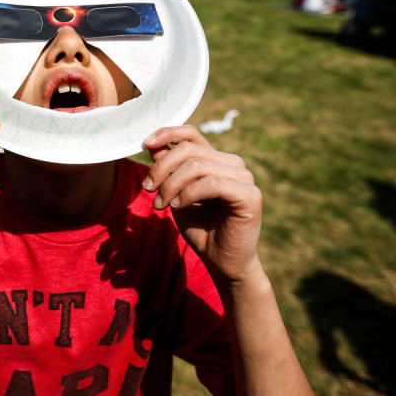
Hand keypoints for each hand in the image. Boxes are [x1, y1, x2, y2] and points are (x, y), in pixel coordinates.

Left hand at [142, 126, 262, 282]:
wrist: (222, 262)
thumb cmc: (201, 229)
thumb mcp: (176, 195)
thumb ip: (168, 169)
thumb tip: (152, 144)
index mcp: (217, 161)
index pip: (191, 134)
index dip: (167, 133)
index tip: (144, 143)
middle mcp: (233, 164)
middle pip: (188, 150)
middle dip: (161, 168)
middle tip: (147, 189)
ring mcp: (244, 178)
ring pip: (197, 166)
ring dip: (171, 185)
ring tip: (160, 204)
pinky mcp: (250, 195)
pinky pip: (211, 183)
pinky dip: (188, 194)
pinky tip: (178, 206)